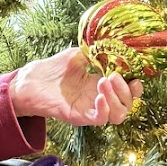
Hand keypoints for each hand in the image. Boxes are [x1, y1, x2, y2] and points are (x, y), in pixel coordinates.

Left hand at [9, 47, 142, 126]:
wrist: (30, 81)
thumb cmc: (52, 68)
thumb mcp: (79, 55)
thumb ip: (97, 52)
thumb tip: (115, 45)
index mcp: (103, 84)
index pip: (129, 92)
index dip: (136, 87)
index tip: (136, 77)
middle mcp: (100, 99)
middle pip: (127, 105)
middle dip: (127, 92)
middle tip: (115, 76)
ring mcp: (90, 109)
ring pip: (118, 115)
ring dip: (117, 99)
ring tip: (104, 83)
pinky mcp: (79, 117)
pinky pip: (100, 120)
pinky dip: (104, 109)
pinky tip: (99, 96)